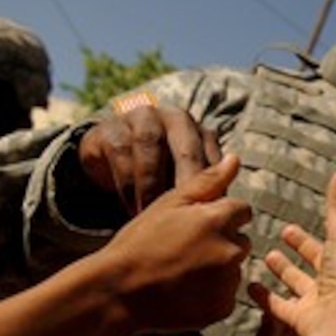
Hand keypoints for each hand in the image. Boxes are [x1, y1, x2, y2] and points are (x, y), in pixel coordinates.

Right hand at [78, 104, 220, 214]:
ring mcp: (142, 118)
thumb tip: (226, 217)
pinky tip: (131, 206)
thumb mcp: (183, 185)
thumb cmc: (159, 179)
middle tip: (186, 215)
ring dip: (152, 183)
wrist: (110, 165)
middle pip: (186, 149)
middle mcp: (175, 119)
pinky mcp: (110, 127)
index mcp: (200, 133)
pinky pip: (121, 149)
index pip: (213, 159)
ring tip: (153, 214)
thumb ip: (204, 192)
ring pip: (150, 144)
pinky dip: (127, 182)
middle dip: (187, 183)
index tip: (212, 216)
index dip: (214, 188)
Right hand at [93, 153, 250, 332]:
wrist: (118, 291)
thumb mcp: (169, 203)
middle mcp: (231, 250)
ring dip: (218, 270)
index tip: (196, 227)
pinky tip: (185, 292)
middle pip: (242, 241)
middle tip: (185, 251)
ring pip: (234, 270)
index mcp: (219, 219)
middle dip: (222, 242)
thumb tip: (235, 159)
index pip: (242, 211)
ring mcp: (228, 281)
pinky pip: (226, 296)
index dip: (220, 216)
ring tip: (182, 272)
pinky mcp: (223, 308)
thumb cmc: (139, 242)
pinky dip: (212, 295)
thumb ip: (207, 181)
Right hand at [257, 168, 335, 335]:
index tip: (291, 228)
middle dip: (300, 250)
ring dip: (283, 272)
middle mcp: (332, 284)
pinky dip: (266, 299)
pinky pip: (280, 308)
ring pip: (297, 285)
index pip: (328, 244)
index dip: (310, 236)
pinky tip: (249, 287)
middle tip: (281, 235)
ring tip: (265, 257)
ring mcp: (317, 304)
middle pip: (314, 264)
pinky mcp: (301, 321)